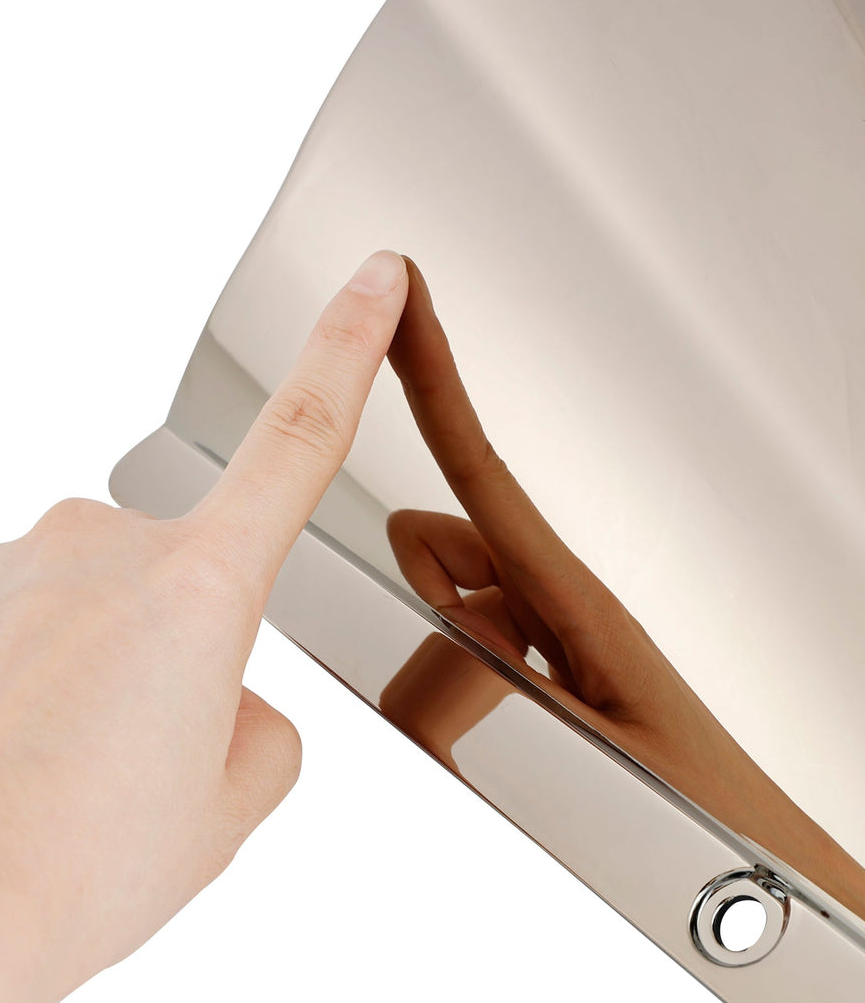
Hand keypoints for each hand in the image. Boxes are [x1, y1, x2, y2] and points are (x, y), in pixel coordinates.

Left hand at [0, 251, 408, 1002]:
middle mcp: (94, 550)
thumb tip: (218, 702)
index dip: (348, 349)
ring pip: (72, 611)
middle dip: (166, 644)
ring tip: (54, 774)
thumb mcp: (227, 804)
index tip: (374, 279)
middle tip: (131, 749)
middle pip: (169, 575)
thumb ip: (251, 726)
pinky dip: (1, 695)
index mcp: (197, 588)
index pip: (299, 438)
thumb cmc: (71, 865)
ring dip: (79, 676)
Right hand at [382, 257, 864, 918]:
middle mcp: (552, 592)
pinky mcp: (540, 654)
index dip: (432, 374)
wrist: (755, 856)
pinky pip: (465, 634)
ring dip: (441, 641)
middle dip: (423, 593)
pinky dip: (455, 665)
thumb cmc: (695, 806)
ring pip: (445, 595)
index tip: (401, 298)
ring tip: (503, 716)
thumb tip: (422, 621)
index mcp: (570, 594)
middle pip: (436, 545)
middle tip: (476, 677)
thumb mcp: (585, 751)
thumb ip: (482, 687)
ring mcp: (544, 623)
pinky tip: (498, 719)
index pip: (477, 462)